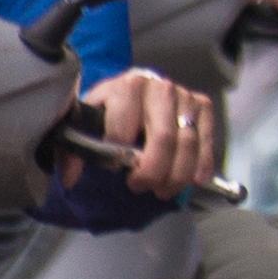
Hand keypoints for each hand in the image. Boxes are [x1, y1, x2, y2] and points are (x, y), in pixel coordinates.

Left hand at [85, 70, 216, 199]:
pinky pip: (207, 140)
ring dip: (177, 174)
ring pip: (188, 142)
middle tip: (141, 187)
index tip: (115, 172)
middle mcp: (160, 87)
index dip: (119, 156)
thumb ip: (74, 150)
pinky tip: (194, 181)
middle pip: (164, 138)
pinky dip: (202, 164)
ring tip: (163, 191)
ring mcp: (184, 95)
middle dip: (153, 171)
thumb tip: (71, 179)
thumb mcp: (85, 123)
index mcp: (126, 87)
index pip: (124, 127)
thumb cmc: (108, 110)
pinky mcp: (202, 105)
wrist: (131, 91)